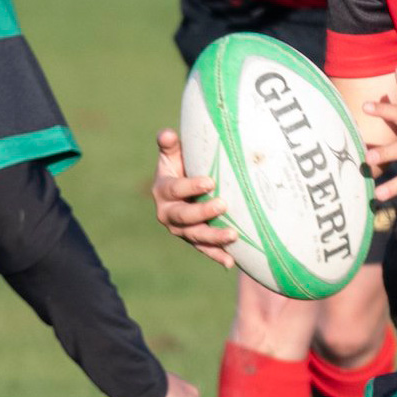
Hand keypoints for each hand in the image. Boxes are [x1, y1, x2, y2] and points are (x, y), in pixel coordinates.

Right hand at [152, 128, 235, 267]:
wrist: (184, 187)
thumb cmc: (182, 165)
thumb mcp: (174, 155)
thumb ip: (170, 146)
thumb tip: (166, 134)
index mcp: (163, 190)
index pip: (175, 189)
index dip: (190, 186)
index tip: (209, 181)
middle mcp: (168, 213)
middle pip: (184, 216)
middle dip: (202, 212)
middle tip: (222, 204)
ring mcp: (181, 229)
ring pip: (195, 236)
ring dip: (213, 237)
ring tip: (233, 235)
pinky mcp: (193, 239)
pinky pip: (205, 249)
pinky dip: (217, 255)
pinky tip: (231, 262)